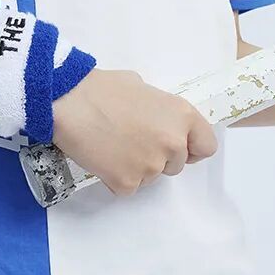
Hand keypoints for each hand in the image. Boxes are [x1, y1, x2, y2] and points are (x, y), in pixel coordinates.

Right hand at [51, 67, 218, 195]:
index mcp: (183, 116)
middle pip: (176, 164)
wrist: (68, 102)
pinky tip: (103, 156)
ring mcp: (151, 167)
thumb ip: (161, 109)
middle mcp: (173, 144)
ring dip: (136, 167)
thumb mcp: (144, 87)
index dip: (191, 147)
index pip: (207, 147)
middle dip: (158, 156)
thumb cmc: (102, 89)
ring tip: (113, 144)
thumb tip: (158, 120)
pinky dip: (116, 177)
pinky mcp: (128, 183)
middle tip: (132, 139)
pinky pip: (129, 187)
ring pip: (151, 177)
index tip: (178, 146)